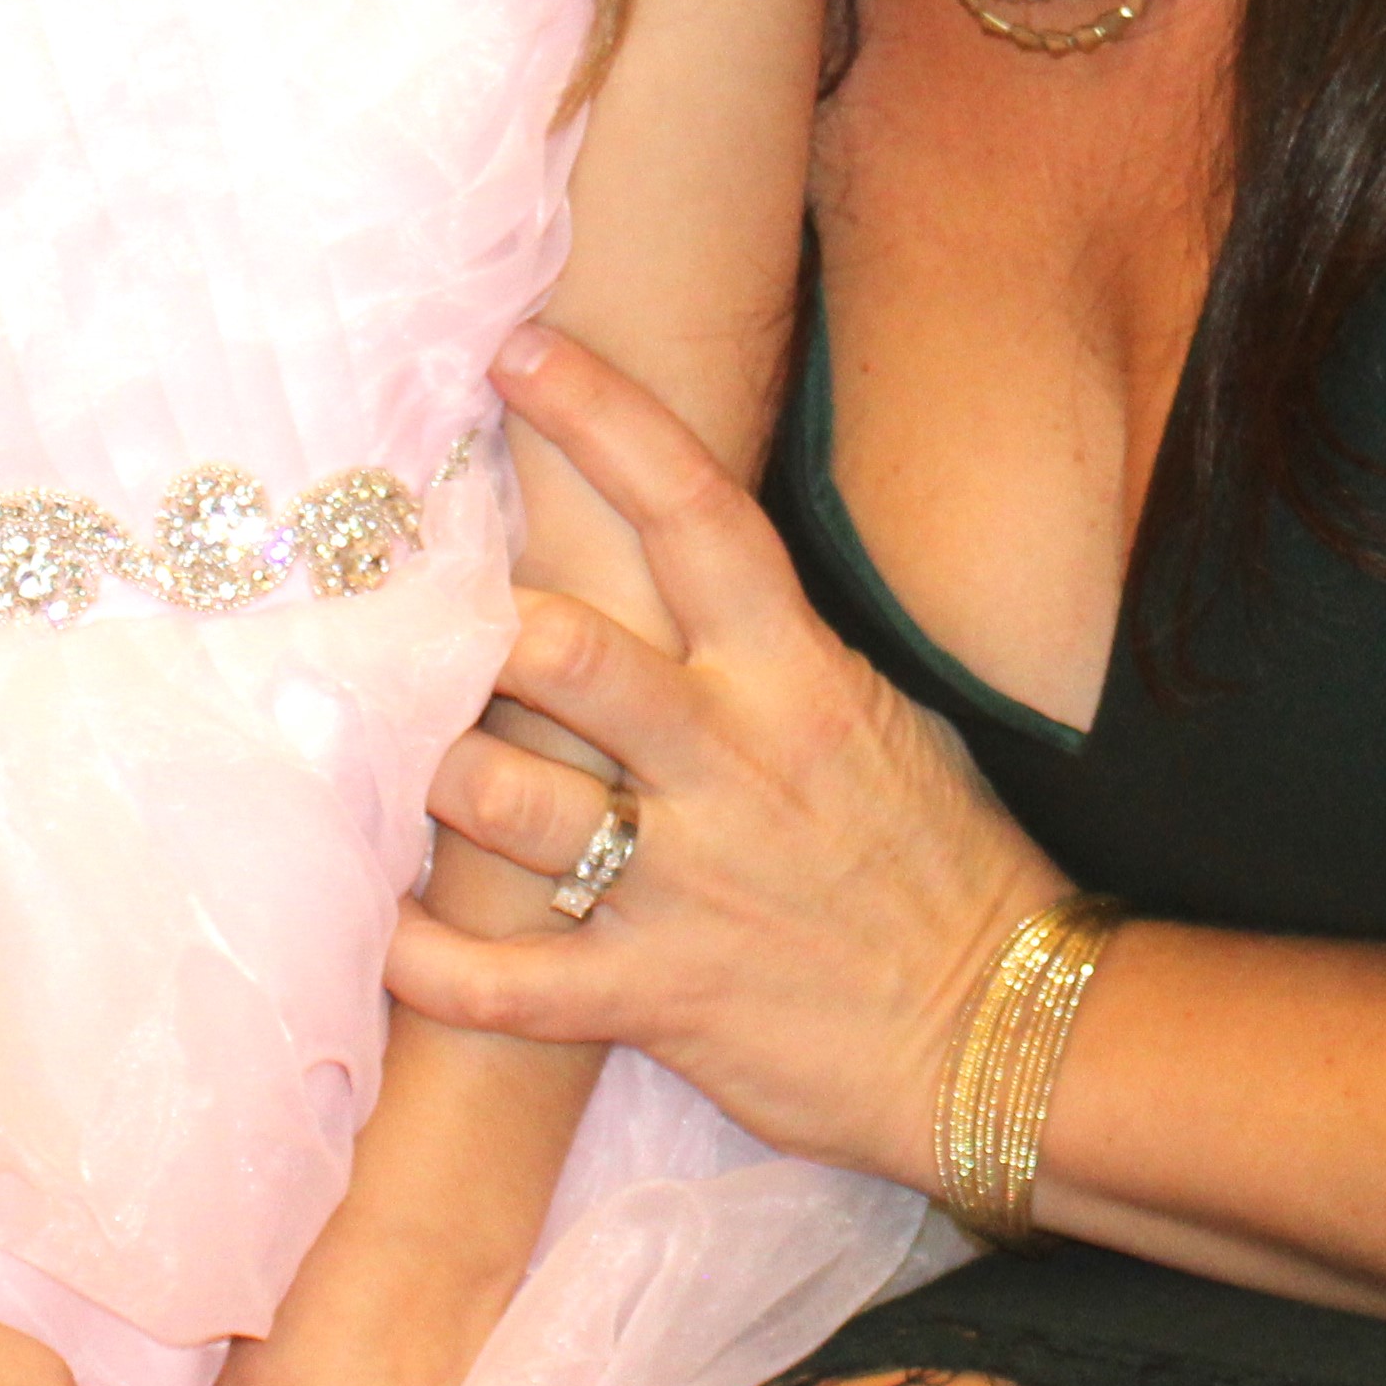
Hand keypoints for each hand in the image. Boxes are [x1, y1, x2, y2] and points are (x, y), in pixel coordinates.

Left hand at [392, 326, 1060, 1186]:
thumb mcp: (876, 718)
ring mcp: (688, 882)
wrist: (1006, 1033)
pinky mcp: (657, 996)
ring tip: (381, 757)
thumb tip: (669, 567)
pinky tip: (378, 930)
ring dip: (428, 776)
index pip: (694, 511)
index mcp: (796, 675)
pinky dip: (425, 961)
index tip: (518, 352)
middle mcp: (732, 760)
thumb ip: (768, 649)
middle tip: (404, 618)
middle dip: (470, 630)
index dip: (602, 419)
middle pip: (566, 651)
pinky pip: (505, 981)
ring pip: (508, 802)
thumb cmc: (941, 865)